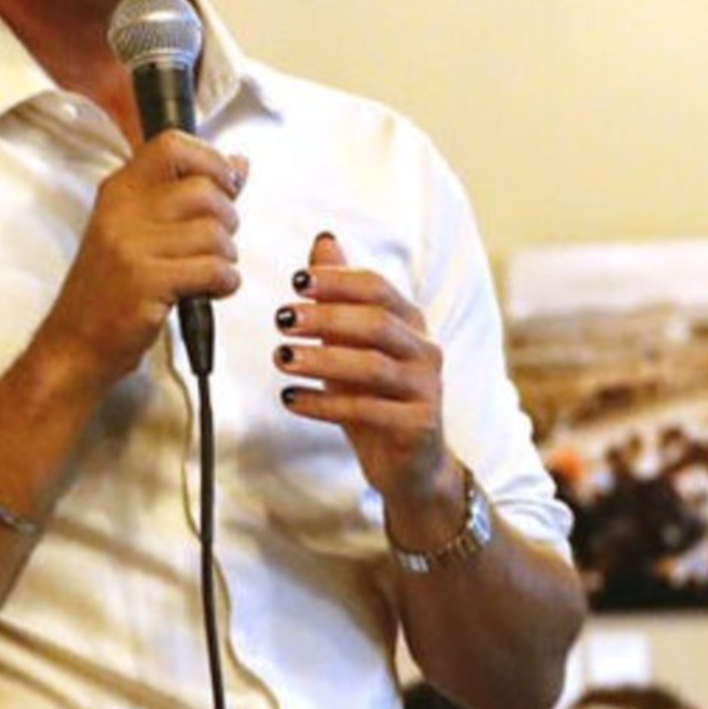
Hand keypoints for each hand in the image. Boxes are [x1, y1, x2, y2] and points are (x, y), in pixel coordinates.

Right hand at [43, 129, 244, 382]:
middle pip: (203, 190)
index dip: (212, 162)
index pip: (173, 146)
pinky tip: (211, 291)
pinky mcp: (147, 282)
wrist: (75, 344)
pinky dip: (225, 283)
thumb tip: (240, 165)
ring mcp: (132, 246)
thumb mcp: (139, 233)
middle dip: (227, 218)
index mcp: (119, 191)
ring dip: (226, 256)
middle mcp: (122, 210)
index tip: (225, 187)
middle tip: (217, 243)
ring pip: (213, 232)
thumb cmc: (111, 292)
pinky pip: (213, 269)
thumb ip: (189, 196)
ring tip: (210, 272)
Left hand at [274, 230, 453, 519]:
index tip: (297, 282)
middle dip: (326, 319)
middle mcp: (425, 351)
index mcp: (410, 324)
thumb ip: (341, 298)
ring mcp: (426, 390)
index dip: (338, 282)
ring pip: (373, 367)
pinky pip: (368, 411)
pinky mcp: (418, 426)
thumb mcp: (355, 345)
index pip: (378, 289)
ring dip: (322, 360)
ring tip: (281, 358)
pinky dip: (325, 404)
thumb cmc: (377, 399)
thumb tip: (324, 242)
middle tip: (282, 319)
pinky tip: (291, 399)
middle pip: (376, 323)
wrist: (411, 466)